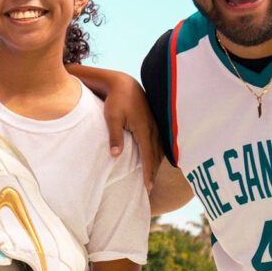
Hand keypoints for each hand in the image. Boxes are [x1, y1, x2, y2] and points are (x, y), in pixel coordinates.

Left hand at [101, 73, 162, 189]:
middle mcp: (152, 128)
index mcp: (143, 128)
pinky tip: (155, 158)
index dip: (148, 172)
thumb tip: (115, 155)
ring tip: (152, 176)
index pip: (148, 155)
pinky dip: (158, 152)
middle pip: (156, 155)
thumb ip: (115, 136)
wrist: (123, 83)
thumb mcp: (112, 117)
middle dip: (153, 171)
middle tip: (149, 187)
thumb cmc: (115, 100)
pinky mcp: (153, 121)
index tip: (148, 186)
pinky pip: (159, 141)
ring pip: (159, 148)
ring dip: (157, 163)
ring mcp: (154, 124)